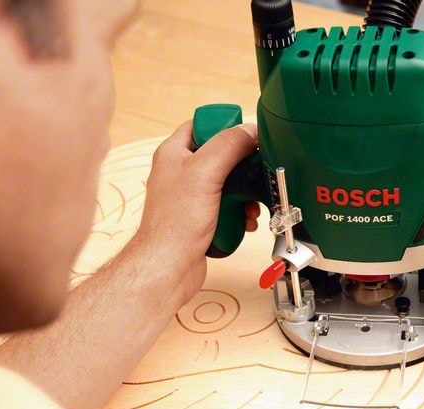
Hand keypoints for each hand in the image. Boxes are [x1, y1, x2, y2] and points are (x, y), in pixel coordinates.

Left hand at [133, 121, 260, 303]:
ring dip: (245, 193)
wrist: (169, 267)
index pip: (203, 125)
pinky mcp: (202, 216)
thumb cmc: (174, 224)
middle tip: (254, 174)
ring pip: (229, 182)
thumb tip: (249, 130)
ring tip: (250, 205)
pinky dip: (241, 212)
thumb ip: (228, 146)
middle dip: (243, 167)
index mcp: (174, 153)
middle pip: (222, 155)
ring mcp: (192, 195)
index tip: (246, 139)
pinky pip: (229, 205)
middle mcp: (182, 172)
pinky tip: (246, 221)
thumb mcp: (204, 173)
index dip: (226, 128)